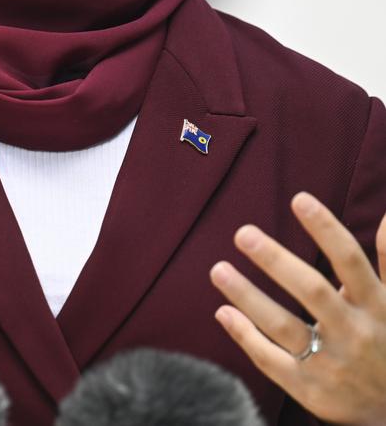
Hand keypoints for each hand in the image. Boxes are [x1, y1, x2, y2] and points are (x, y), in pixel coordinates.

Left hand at [209, 192, 385, 425]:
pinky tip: (223, 312)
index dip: (326, 229)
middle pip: (312, 291)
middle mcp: (353, 332)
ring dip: (248, 297)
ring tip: (218, 269)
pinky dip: (245, 337)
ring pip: (284, 327)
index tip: (298, 199)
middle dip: (276, 261)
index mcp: (376, 305)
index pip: (349, 260)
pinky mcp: (309, 389)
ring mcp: (330, 363)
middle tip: (243, 232)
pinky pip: (271, 361)